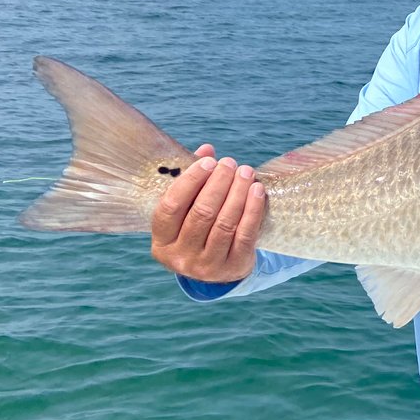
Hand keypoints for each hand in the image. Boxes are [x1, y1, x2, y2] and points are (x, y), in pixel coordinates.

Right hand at [150, 143, 266, 282]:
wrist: (218, 270)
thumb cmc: (199, 230)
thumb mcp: (188, 211)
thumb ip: (194, 181)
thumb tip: (206, 149)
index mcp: (162, 242)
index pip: (171, 206)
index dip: (190, 181)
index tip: (208, 161)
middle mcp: (181, 257)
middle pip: (201, 213)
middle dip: (218, 183)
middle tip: (230, 163)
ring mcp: (207, 266)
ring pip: (224, 223)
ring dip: (237, 192)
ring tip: (246, 172)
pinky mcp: (233, 267)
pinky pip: (245, 234)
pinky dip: (252, 209)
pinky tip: (257, 190)